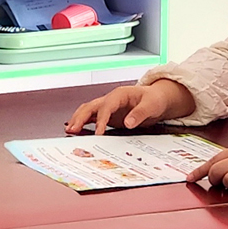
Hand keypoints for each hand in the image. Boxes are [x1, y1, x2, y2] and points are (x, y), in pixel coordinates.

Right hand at [68, 78, 194, 133]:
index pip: (106, 107)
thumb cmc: (154, 99)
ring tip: (70, 130)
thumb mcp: (151, 105)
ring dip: (78, 119)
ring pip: (88, 110)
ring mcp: (108, 107)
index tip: (98, 133)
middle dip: (80, 118)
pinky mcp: (108, 115)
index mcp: (119, 95)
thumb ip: (140, 113)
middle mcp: (110, 99)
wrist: (157, 98)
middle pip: (90, 106)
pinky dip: (83, 123)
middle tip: (73, 130)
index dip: (101, 120)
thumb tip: (128, 122)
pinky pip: (92, 117)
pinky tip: (76, 130)